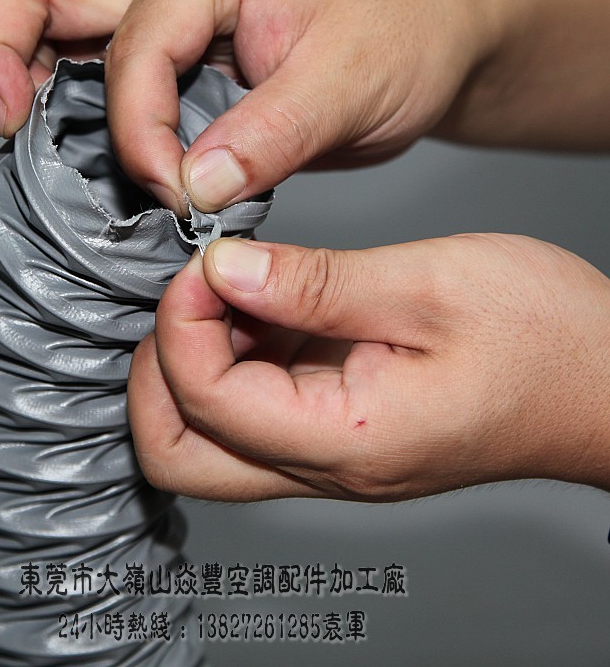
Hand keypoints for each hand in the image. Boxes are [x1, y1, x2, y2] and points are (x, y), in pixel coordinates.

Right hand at [0, 0, 490, 213]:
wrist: (429, 36)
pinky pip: (96, 75)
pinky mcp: (177, 61)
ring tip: (31, 149)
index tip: (176, 195)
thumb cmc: (402, 36)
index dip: (137, 134)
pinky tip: (92, 161)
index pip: (134, 52)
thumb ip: (269, 136)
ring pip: (54, 29)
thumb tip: (194, 187)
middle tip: (6, 128)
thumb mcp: (350, 87)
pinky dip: (72, 114)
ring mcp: (167, 17)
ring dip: (26, 84)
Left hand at [128, 234, 609, 500]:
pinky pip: (254, 407)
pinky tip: (268, 304)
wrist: (605, 379)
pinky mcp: (338, 426)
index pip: (204, 401)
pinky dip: (239, 354)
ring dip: (199, 357)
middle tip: (191, 297)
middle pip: (180, 454)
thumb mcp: (427, 285)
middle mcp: (325, 464)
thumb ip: (312, 283)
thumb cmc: (545, 338)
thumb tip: (222, 269)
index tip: (206, 263)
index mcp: (344, 440)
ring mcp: (329, 453)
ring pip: (209, 434)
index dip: (182, 322)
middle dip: (161, 369)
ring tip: (235, 290)